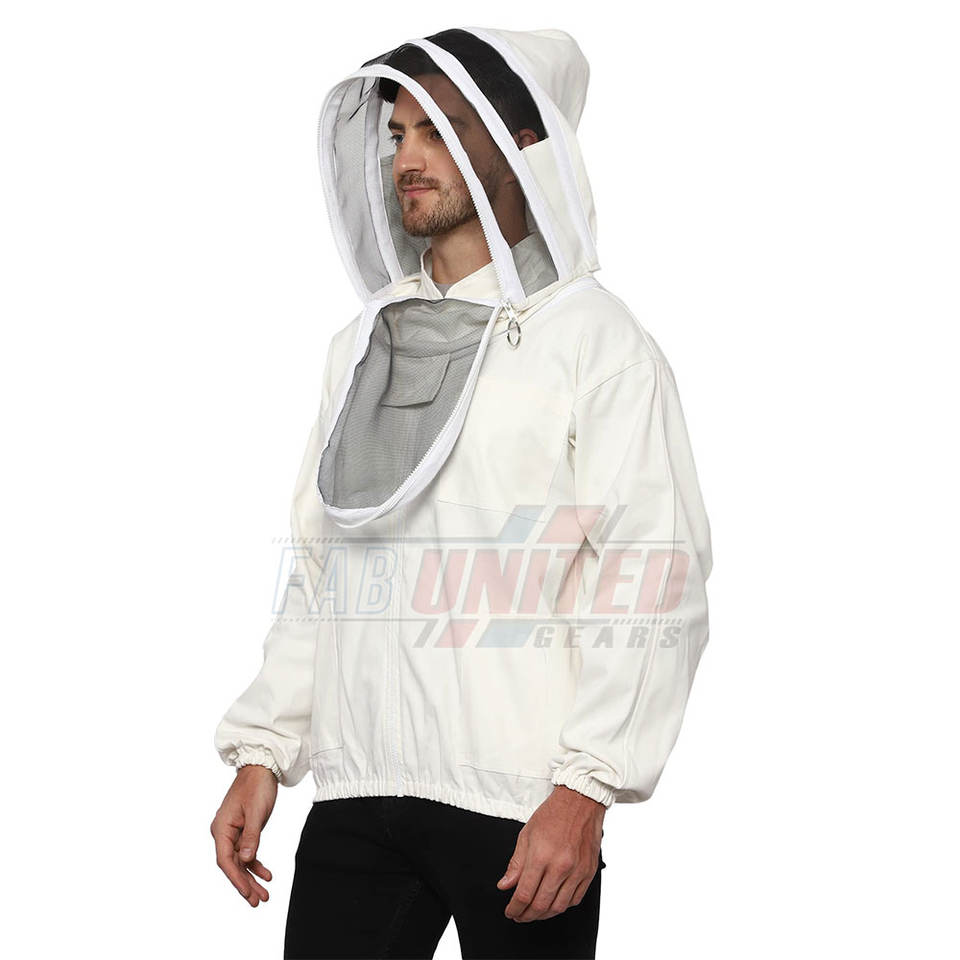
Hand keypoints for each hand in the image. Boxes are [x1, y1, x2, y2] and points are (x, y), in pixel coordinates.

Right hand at [211, 764, 278, 906]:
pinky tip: (267, 875)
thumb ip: (251, 836)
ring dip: (251, 878)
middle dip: (244, 884)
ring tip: (264, 896)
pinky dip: (256, 864)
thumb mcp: (255, 812)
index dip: (236, 879)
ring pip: (240, 861)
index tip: (247, 893)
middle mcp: (223, 833)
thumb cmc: (256, 787)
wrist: (261, 768)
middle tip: (257, 902)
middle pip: (232, 865)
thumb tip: (246, 860)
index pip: (225, 860)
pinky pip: (247, 853)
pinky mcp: (243, 830)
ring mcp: (232, 833)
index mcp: (221, 828)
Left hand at [497, 784, 604, 921]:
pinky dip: (562, 906)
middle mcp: (561, 866)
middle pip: (541, 905)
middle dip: (526, 915)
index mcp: (541, 856)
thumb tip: (505, 884)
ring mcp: (577, 871)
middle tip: (519, 915)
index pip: (524, 894)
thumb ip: (516, 864)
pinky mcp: (589, 872)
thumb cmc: (553, 814)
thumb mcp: (526, 834)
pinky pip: (575, 899)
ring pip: (559, 907)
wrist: (580, 801)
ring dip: (544, 915)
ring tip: (534, 913)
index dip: (515, 907)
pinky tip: (553, 903)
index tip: (510, 911)